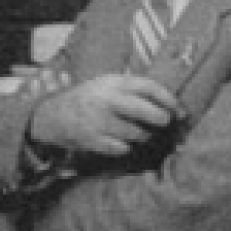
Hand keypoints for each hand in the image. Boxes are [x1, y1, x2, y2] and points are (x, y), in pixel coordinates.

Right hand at [29, 74, 181, 156]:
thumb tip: (170, 105)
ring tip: (138, 132)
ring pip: (136, 133)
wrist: (52, 115)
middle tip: (164, 122)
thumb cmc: (88, 99)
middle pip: (145, 111)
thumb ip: (133, 90)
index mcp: (112, 82)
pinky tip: (120, 141)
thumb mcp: (107, 85)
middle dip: (161, 119)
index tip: (178, 110)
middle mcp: (106, 100)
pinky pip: (121, 148)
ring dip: (143, 135)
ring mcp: (98, 121)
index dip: (168, 99)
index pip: (148, 87)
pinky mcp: (92, 140)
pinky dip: (125, 146)